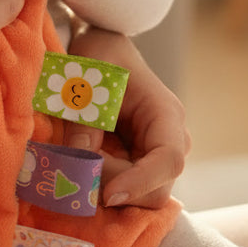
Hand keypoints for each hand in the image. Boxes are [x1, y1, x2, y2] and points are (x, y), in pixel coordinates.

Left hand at [62, 27, 189, 208]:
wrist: (102, 51)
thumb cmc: (99, 59)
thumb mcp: (87, 85)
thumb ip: (83, 126)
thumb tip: (78, 166)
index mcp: (166, 115)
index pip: (168, 161)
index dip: (140, 182)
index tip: (108, 194)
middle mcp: (169, 141)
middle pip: (155, 189)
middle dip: (114, 184)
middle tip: (79, 161)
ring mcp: (155, 156)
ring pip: (139, 196)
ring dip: (105, 184)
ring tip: (81, 153)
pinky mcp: (138, 165)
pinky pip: (125, 188)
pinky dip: (102, 183)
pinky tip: (84, 162)